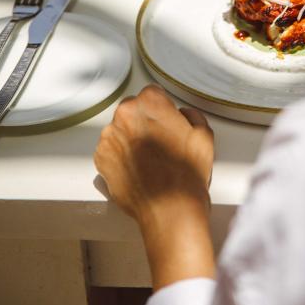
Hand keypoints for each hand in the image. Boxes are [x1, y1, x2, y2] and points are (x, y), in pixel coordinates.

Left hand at [94, 85, 215, 286]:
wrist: (170, 211)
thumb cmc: (187, 175)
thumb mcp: (203, 134)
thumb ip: (191, 114)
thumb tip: (181, 114)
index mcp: (150, 103)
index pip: (152, 93)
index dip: (162, 107)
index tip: (166, 120)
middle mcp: (125, 116)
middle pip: (133, 109)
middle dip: (144, 121)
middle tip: (159, 141)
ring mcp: (110, 138)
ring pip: (120, 129)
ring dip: (131, 138)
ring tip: (149, 159)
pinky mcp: (101, 159)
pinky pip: (111, 149)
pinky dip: (121, 156)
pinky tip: (138, 168)